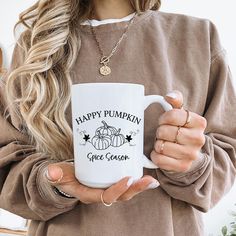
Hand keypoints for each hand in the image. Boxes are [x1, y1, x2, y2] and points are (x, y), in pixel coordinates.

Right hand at [45, 162, 159, 203]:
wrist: (69, 177)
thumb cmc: (65, 177)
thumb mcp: (59, 174)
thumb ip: (55, 173)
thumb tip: (51, 172)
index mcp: (89, 194)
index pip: (105, 197)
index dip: (117, 190)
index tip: (126, 178)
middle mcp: (101, 194)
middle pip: (121, 196)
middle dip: (135, 189)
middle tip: (148, 181)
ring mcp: (108, 188)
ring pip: (127, 191)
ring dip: (140, 186)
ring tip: (151, 179)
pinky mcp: (112, 182)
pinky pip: (126, 184)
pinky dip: (136, 180)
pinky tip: (145, 173)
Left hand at [150, 90, 206, 172]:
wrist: (187, 151)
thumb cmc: (180, 129)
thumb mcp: (180, 113)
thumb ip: (175, 100)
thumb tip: (169, 96)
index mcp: (199, 123)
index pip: (172, 115)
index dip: (163, 118)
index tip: (164, 121)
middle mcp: (198, 139)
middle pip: (164, 131)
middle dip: (159, 131)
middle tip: (163, 133)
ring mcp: (191, 155)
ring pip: (161, 146)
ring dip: (158, 143)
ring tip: (164, 142)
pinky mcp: (182, 166)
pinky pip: (159, 159)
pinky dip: (155, 155)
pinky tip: (161, 152)